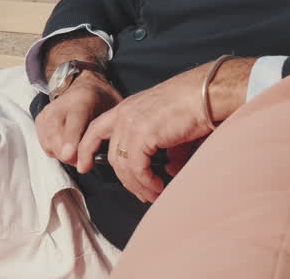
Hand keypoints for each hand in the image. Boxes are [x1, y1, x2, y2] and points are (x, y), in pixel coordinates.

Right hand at [35, 72, 120, 165]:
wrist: (85, 86)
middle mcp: (62, 104)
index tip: (69, 155)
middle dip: (68, 155)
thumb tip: (111, 152)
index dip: (70, 139)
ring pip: (49, 141)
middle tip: (83, 161)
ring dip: (62, 155)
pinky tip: (67, 148)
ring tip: (77, 154)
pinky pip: (45, 143)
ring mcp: (49, 111)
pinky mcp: (41, 119)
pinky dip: (55, 151)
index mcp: (83, 99)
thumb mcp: (113, 108)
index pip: (73, 120)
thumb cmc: (102, 101)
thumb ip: (111, 127)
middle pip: (56, 135)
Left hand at [76, 57, 253, 202]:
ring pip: (123, 166)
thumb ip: (163, 148)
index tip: (83, 166)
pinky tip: (159, 187)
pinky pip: (137, 169)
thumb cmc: (194, 104)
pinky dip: (147, 183)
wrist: (205, 93)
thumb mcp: (169, 127)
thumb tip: (168, 170)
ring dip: (138, 186)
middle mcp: (124, 114)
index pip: (95, 129)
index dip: (86, 149)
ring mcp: (131, 123)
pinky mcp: (142, 134)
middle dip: (125, 180)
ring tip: (153, 195)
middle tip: (141, 194)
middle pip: (111, 156)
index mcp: (127, 108)